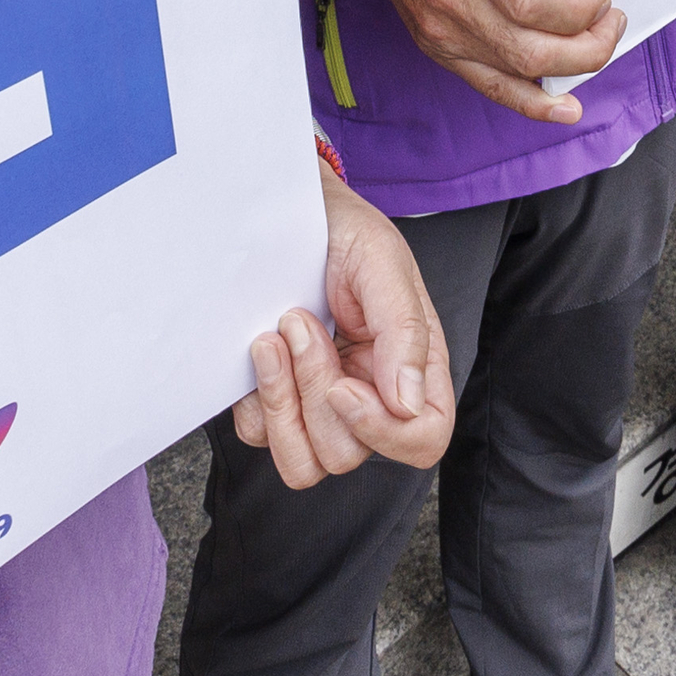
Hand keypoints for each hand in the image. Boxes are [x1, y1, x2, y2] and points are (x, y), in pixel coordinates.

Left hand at [238, 164, 456, 484]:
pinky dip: (253, 399)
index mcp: (412, 370)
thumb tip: (408, 405)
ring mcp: (319, 404)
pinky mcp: (276, 400)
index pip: (421, 439)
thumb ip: (404, 331)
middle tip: (299, 322)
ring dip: (281, 402)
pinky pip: (258, 436)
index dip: (383, 432)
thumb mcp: (382, 263)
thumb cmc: (345, 232)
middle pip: (347, 453)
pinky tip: (257, 345)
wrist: (288, 213)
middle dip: (314, 390)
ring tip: (271, 339)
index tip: (342, 385)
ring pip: (302, 462)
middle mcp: (369, 397)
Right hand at [288, 0, 620, 122]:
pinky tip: (564, 107)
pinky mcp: (437, 46)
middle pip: (531, 49)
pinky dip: (532, 103)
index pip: (531, 3)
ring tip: (596, 48)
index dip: (578, 11)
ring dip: (569, 70)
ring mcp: (441, 30)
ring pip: (517, 74)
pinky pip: (491, 87)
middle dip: (588, 47)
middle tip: (610, 24)